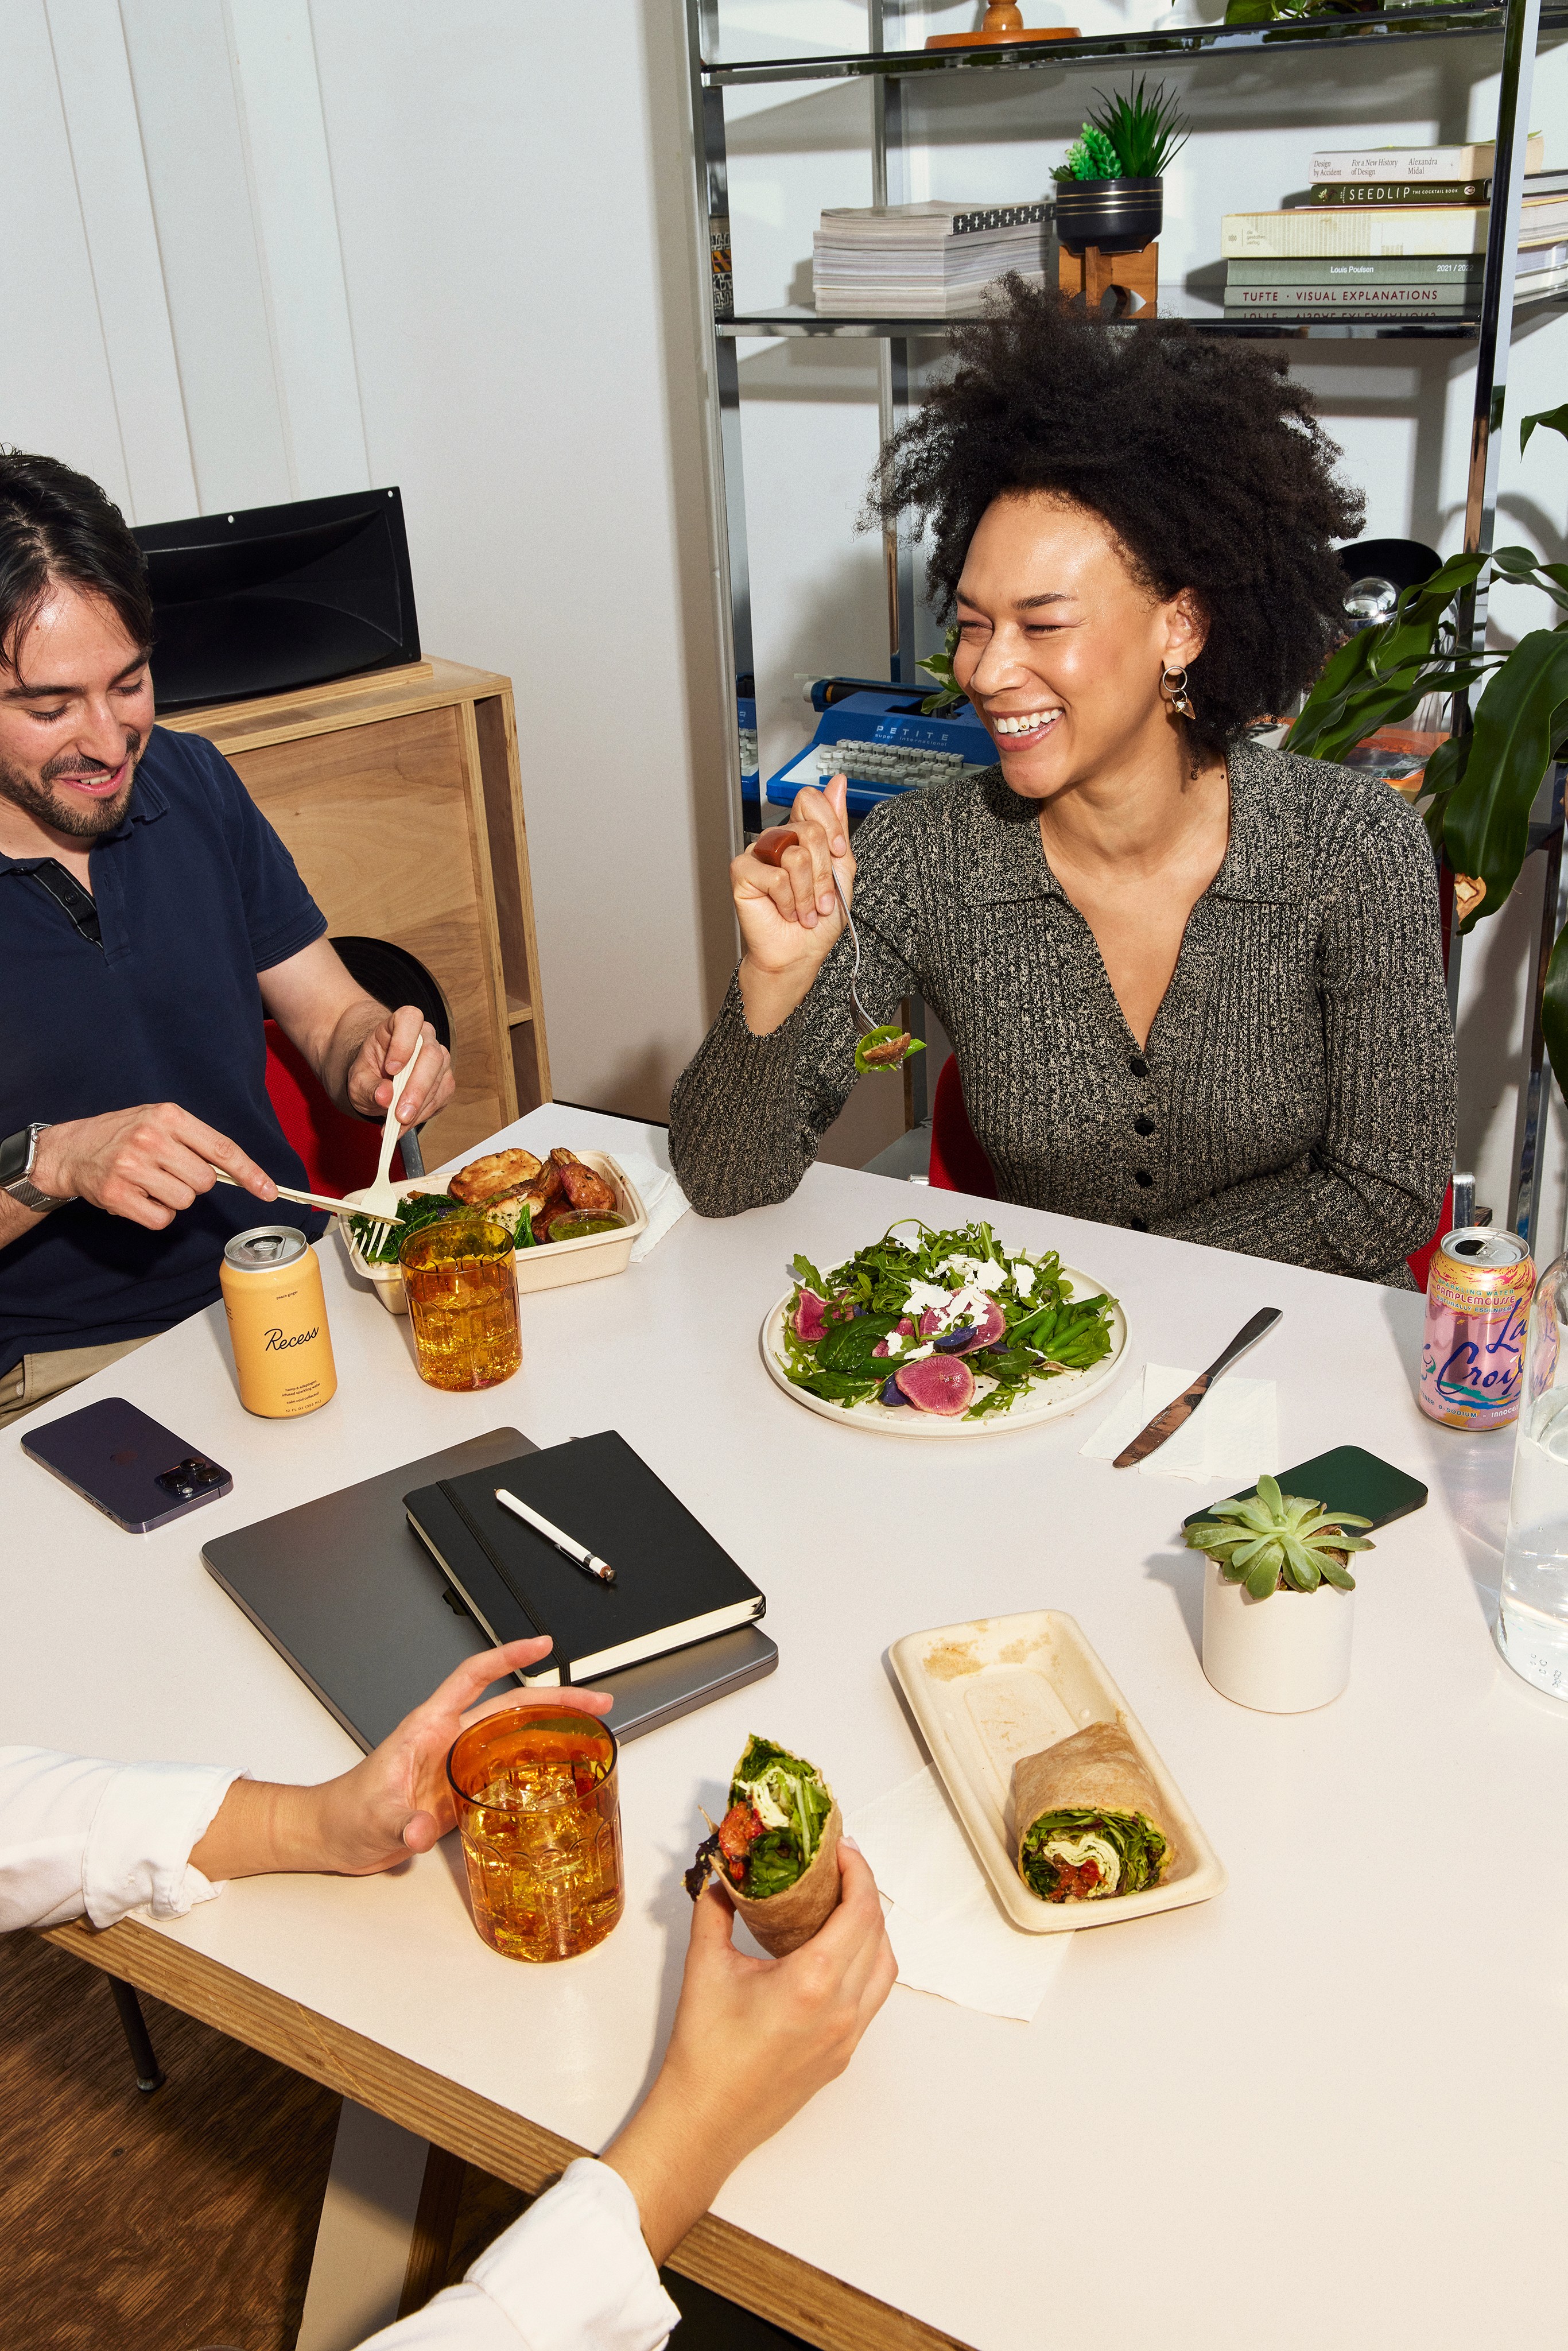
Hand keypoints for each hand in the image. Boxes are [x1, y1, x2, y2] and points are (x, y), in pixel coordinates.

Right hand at [30, 1105, 277, 1228]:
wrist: (70, 1150)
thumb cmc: (122, 1135)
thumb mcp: (158, 1122)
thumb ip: (194, 1141)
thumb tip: (237, 1173)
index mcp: (168, 1116)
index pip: (221, 1148)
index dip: (249, 1172)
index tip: (269, 1191)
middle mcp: (150, 1139)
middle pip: (204, 1182)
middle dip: (192, 1184)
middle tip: (167, 1172)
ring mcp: (131, 1167)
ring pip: (184, 1202)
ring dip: (172, 1199)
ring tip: (148, 1183)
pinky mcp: (117, 1195)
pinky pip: (160, 1219)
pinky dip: (155, 1215)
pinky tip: (138, 1197)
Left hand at [188, 1638, 610, 1881]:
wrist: (333, 1835)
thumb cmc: (346, 1813)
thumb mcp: (373, 1818)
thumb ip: (399, 1822)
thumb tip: (420, 1830)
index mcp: (428, 1728)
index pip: (473, 1677)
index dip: (507, 1656)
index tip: (541, 1643)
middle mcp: (448, 1740)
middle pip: (510, 1705)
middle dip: (555, 1696)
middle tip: (594, 1700)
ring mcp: (458, 1764)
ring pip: (516, 1736)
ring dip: (553, 1729)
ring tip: (591, 1730)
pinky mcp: (461, 1791)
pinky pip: (508, 1771)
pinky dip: (538, 1766)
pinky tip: (560, 1773)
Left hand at [344, 1006, 454, 1128]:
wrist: (377, 1079)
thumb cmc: (369, 1071)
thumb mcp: (358, 1079)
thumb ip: (369, 1087)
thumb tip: (385, 1097)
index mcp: (399, 1025)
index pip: (410, 1020)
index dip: (404, 1043)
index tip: (391, 1069)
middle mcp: (424, 1037)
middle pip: (431, 1056)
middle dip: (416, 1088)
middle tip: (400, 1113)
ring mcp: (439, 1058)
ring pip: (438, 1080)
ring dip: (419, 1107)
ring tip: (397, 1124)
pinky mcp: (444, 1079)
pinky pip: (441, 1097)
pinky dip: (423, 1114)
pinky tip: (406, 1123)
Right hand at [602, 1840, 895, 2261]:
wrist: (706, 2120)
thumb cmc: (704, 2051)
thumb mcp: (704, 1965)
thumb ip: (715, 1910)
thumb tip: (722, 1877)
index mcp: (813, 1981)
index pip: (861, 1910)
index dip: (858, 1871)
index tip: (841, 1849)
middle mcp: (842, 2009)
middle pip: (878, 1933)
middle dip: (864, 1892)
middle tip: (838, 1868)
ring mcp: (848, 2037)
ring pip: (885, 1968)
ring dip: (872, 1930)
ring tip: (841, 1906)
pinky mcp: (843, 2056)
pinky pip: (872, 1998)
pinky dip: (866, 1965)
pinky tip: (836, 1954)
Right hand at [734, 776, 852, 1034]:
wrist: (799, 953)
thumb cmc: (818, 918)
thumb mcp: (841, 871)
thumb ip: (838, 826)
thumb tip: (838, 782)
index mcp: (800, 832)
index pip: (812, 800)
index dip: (831, 828)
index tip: (837, 856)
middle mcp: (777, 838)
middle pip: (809, 830)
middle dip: (823, 873)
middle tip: (821, 899)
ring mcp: (758, 852)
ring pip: (795, 854)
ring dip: (808, 892)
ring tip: (805, 910)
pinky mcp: (742, 871)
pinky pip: (776, 876)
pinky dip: (788, 901)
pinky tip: (785, 911)